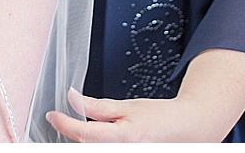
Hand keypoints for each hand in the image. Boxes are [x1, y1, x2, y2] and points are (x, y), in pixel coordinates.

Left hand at [46, 87, 232, 141]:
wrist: (191, 129)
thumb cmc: (161, 117)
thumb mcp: (127, 106)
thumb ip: (96, 106)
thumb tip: (71, 98)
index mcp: (124, 138)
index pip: (83, 134)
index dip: (63, 124)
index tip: (52, 116)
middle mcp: (127, 152)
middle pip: (86, 146)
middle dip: (72, 135)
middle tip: (63, 122)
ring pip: (94, 150)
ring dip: (83, 142)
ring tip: (81, 130)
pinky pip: (104, 152)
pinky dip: (96, 145)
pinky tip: (96, 139)